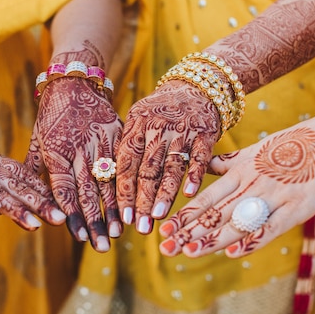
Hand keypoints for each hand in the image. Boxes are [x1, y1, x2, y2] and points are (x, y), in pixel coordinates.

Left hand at [25, 77, 121, 251]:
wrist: (75, 81)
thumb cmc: (51, 114)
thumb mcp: (37, 139)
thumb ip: (34, 168)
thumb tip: (28, 198)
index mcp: (57, 153)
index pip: (64, 190)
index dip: (71, 215)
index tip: (79, 237)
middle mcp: (79, 150)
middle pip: (88, 193)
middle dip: (95, 222)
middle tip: (102, 246)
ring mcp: (100, 143)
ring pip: (108, 182)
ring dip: (115, 210)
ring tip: (120, 232)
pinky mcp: (117, 136)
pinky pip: (124, 164)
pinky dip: (128, 186)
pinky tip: (134, 203)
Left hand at [115, 79, 219, 234]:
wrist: (196, 86)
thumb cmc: (160, 112)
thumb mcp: (138, 122)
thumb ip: (127, 149)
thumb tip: (109, 186)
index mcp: (135, 127)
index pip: (126, 164)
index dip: (124, 192)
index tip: (123, 217)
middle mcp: (157, 128)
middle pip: (147, 170)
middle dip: (142, 200)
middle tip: (140, 227)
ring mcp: (182, 130)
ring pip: (171, 166)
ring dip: (165, 193)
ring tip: (158, 217)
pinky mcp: (205, 133)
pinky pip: (199, 157)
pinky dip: (195, 176)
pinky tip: (189, 195)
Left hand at [158, 101, 314, 257]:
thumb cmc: (291, 146)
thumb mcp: (252, 151)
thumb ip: (225, 164)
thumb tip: (199, 165)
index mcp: (239, 172)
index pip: (205, 198)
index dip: (183, 215)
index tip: (163, 229)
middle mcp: (251, 184)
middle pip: (215, 212)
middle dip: (189, 231)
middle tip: (165, 247)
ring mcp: (274, 196)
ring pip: (237, 220)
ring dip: (212, 238)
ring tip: (188, 252)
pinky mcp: (298, 206)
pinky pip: (271, 226)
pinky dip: (253, 239)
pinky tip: (234, 253)